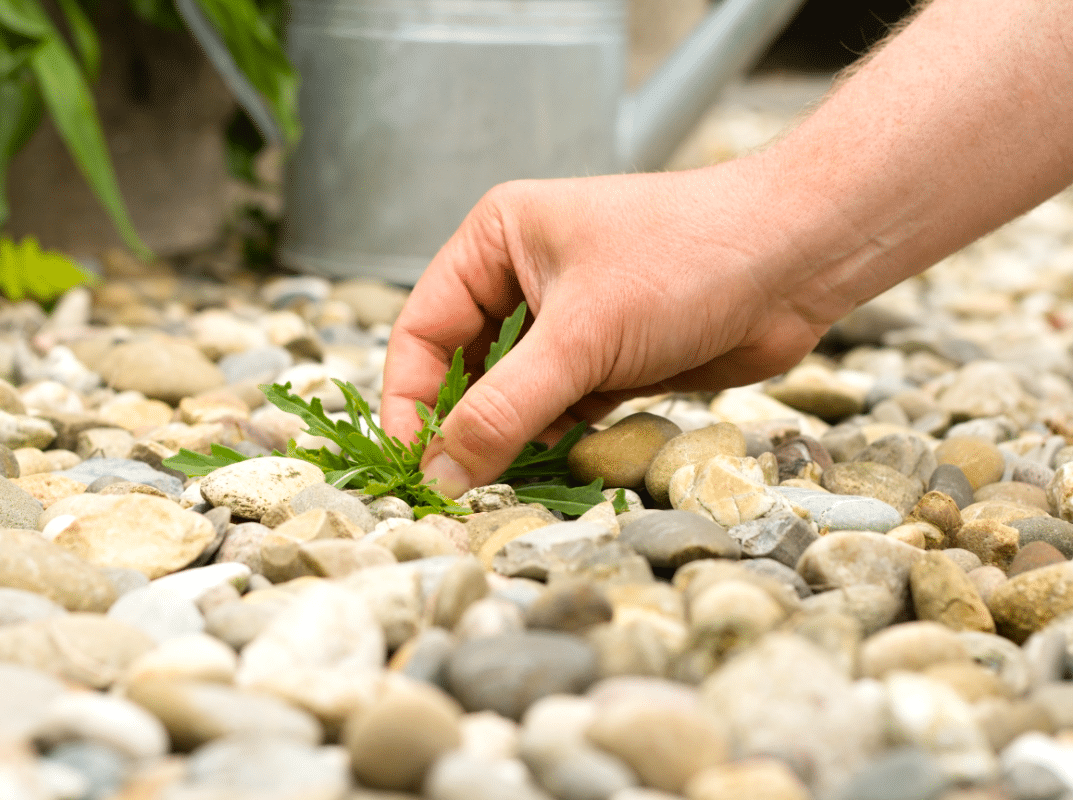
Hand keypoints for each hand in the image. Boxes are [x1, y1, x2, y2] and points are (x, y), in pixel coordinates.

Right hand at [381, 158, 835, 496]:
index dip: (410, 399)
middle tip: (458, 488)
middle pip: (463, 369)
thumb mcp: (582, 336)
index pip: (423, 330)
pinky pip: (558, 411)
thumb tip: (442, 473)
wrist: (799, 258)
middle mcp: (523, 278)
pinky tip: (560, 464)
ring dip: (510, 440)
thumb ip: (505, 409)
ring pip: (512, 397)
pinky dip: (554, 442)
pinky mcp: (608, 360)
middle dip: (461, 426)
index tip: (413, 463)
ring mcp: (568, 323)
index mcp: (495, 242)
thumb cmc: (688, 260)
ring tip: (508, 482)